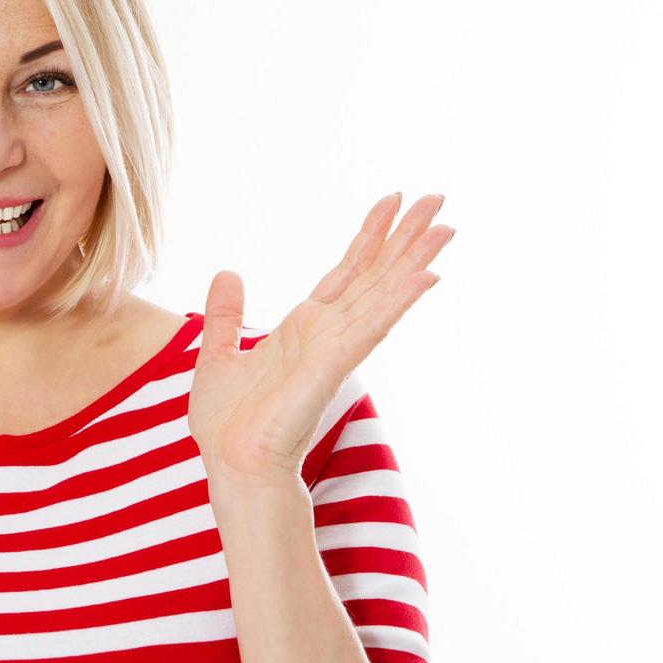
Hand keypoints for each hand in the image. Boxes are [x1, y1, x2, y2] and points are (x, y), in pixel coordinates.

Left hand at [189, 192, 453, 485]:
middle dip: (405, 237)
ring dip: (414, 259)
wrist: (232, 464)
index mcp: (304, 328)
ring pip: (382, 293)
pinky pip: (371, 326)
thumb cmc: (229, 423)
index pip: (346, 272)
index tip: (392, 201)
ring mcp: (335, 348)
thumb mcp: (217, 353)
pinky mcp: (333, 365)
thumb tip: (227, 274)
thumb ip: (225, 315)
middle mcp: (327, 333)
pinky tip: (426, 275)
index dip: (370, 237)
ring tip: (445, 226)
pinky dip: (398, 300)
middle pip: (375, 274)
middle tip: (437, 198)